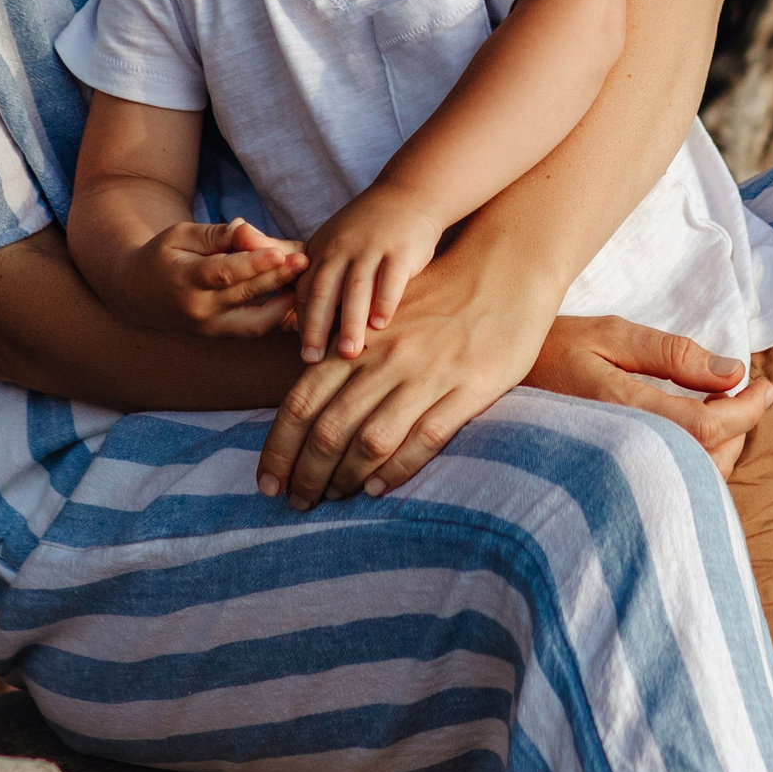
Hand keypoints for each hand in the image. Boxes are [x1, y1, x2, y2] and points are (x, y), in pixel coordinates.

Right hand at [133, 217, 304, 336]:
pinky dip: (278, 316)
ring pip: (255, 322)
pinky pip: (255, 329)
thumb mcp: (180, 235)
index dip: (253, 264)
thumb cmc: (163, 256)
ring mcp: (210, 328)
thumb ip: (213, 234)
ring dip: (284, 305)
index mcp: (184, 280)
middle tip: (304, 260)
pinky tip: (296, 297)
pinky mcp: (220, 336)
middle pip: (244, 295)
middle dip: (277, 278)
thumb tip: (245, 228)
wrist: (138, 294)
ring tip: (306, 282)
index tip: (280, 253)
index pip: (223, 273)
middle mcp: (198, 309)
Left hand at [257, 234, 555, 506]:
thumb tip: (307, 396)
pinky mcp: (468, 389)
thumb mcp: (381, 315)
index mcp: (358, 342)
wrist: (506, 269)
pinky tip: (377, 489)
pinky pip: (424, 439)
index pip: (301, 402)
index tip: (266, 481)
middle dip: (305, 474)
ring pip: (370, 440)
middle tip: (296, 502)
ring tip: (333, 499)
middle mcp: (385, 359)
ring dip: (344, 478)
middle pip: (328, 429)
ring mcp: (426, 375)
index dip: (279, 448)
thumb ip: (345, 352)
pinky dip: (395, 471)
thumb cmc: (438, 294)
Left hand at [293, 185, 446, 362]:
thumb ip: (301, 266)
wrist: (408, 195)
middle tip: (312, 359)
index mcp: (321, 250)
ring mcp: (371, 247)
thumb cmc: (365, 228)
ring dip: (350, 322)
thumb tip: (279, 305)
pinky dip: (385, 302)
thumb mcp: (329, 240)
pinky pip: (390, 279)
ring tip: (348, 353)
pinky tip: (382, 325)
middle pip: (323, 291)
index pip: (304, 290)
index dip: (301, 321)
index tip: (302, 351)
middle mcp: (341, 248)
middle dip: (316, 326)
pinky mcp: (400, 249)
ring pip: (356, 289)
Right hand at [522, 317, 772, 475]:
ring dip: (719, 447)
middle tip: (745, 392)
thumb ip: (671, 354)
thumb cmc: (550, 352)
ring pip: (692, 479)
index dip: (746, 410)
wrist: (488, 390)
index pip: (706, 426)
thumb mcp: (609, 335)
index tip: (765, 385)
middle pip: (707, 460)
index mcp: (619, 410)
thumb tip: (732, 372)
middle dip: (738, 426)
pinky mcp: (610, 486)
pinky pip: (670, 487)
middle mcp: (620, 451)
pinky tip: (690, 434)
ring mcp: (614, 475)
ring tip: (719, 410)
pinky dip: (695, 462)